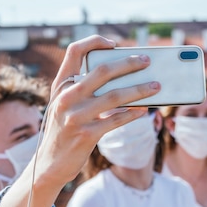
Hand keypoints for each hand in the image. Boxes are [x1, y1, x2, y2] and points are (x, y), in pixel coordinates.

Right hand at [35, 35, 160, 185]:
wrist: (50, 164)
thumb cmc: (64, 130)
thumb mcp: (65, 106)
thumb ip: (83, 89)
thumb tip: (121, 78)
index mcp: (60, 85)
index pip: (75, 51)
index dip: (95, 42)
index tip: (114, 44)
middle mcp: (66, 97)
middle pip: (103, 70)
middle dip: (129, 63)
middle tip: (147, 61)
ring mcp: (75, 116)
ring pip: (115, 96)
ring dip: (140, 90)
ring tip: (156, 87)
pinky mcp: (86, 135)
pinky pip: (116, 120)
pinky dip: (132, 114)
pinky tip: (143, 110)